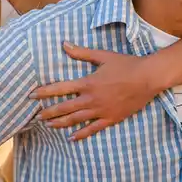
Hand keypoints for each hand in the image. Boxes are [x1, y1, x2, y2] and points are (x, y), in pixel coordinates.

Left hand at [29, 43, 160, 140]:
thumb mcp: (103, 56)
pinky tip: (71, 138)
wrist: (149, 77)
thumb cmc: (127, 64)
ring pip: (76, 120)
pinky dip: (81, 134)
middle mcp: (92, 99)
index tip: (31, 95)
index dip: (44, 92)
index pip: (60, 89)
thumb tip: (64, 44)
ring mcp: (101, 110)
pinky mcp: (112, 118)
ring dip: (60, 123)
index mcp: (88, 83)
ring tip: (48, 126)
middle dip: (48, 112)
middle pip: (64, 108)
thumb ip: (81, 52)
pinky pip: (93, 129)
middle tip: (36, 116)